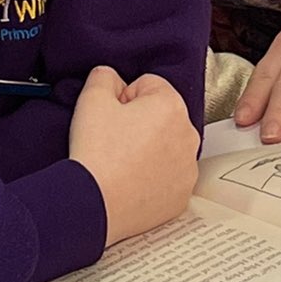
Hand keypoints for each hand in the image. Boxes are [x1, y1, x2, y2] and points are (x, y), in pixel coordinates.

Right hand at [68, 65, 199, 246]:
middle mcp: (188, 135)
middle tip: (114, 140)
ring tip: (121, 163)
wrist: (93, 205)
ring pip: (167, 146)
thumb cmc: (96, 154)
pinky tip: (131, 182)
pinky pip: (169, 176)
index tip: (111, 116)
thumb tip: (112, 78)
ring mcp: (187, 168)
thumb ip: (104, 76)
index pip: (148, 85)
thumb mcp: (91, 99)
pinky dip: (153, 177)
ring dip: (149, 149)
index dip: (123, 97)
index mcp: (171, 105)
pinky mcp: (181, 195)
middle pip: (161, 115)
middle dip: (140, 122)